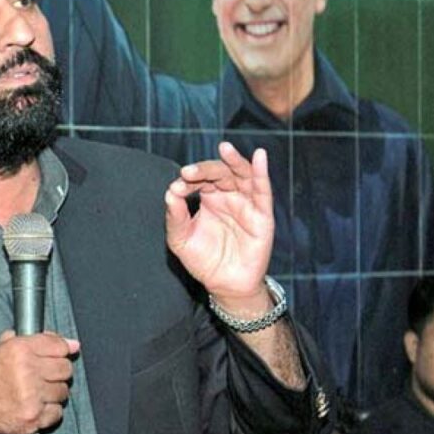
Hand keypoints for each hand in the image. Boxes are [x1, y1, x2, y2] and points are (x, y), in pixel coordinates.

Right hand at [0, 331, 78, 433]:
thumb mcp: (1, 348)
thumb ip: (34, 339)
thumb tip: (70, 343)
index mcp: (19, 350)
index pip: (59, 346)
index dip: (61, 350)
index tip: (60, 354)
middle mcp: (27, 371)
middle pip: (65, 368)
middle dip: (59, 371)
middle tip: (46, 375)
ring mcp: (31, 396)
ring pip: (63, 391)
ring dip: (54, 392)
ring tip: (37, 391)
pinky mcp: (33, 417)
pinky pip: (57, 412)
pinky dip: (50, 410)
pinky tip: (36, 405)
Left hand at [164, 142, 273, 303]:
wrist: (224, 285)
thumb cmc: (202, 259)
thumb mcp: (180, 239)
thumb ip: (175, 216)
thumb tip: (170, 192)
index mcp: (208, 197)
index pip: (199, 179)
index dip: (190, 178)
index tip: (178, 186)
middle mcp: (228, 195)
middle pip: (219, 172)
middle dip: (205, 169)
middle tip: (190, 171)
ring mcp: (246, 203)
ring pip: (242, 174)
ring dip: (234, 161)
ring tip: (225, 149)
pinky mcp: (262, 215)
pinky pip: (262, 190)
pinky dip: (261, 172)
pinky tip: (260, 156)